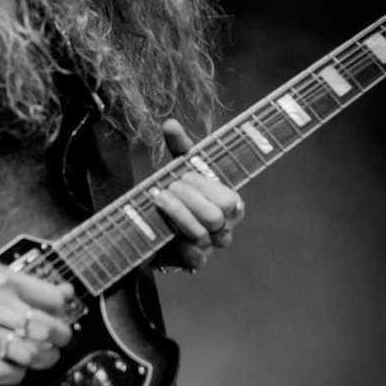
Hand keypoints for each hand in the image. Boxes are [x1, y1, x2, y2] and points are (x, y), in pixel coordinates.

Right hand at [0, 256, 72, 385]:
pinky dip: (16, 376)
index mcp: (5, 283)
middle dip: (60, 338)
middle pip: (44, 329)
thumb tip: (66, 294)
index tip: (62, 316)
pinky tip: (19, 370)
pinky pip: (0, 373)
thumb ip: (30, 285)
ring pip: (27, 355)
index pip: (51, 299)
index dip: (64, 311)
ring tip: (44, 357)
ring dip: (43, 360)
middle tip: (59, 341)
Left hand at [154, 118, 244, 272]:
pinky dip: (175, 238)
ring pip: (202, 234)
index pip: (229, 199)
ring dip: (178, 213)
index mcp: (229, 205)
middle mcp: (224, 228)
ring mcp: (210, 247)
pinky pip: (192, 255)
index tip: (183, 175)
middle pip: (217, 216)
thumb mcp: (179, 168)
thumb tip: (170, 123)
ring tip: (159, 198)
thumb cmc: (178, 195)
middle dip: (191, 198)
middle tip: (170, 187)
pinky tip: (161, 224)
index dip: (205, 186)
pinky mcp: (194, 262)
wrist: (155, 229)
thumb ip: (179, 147)